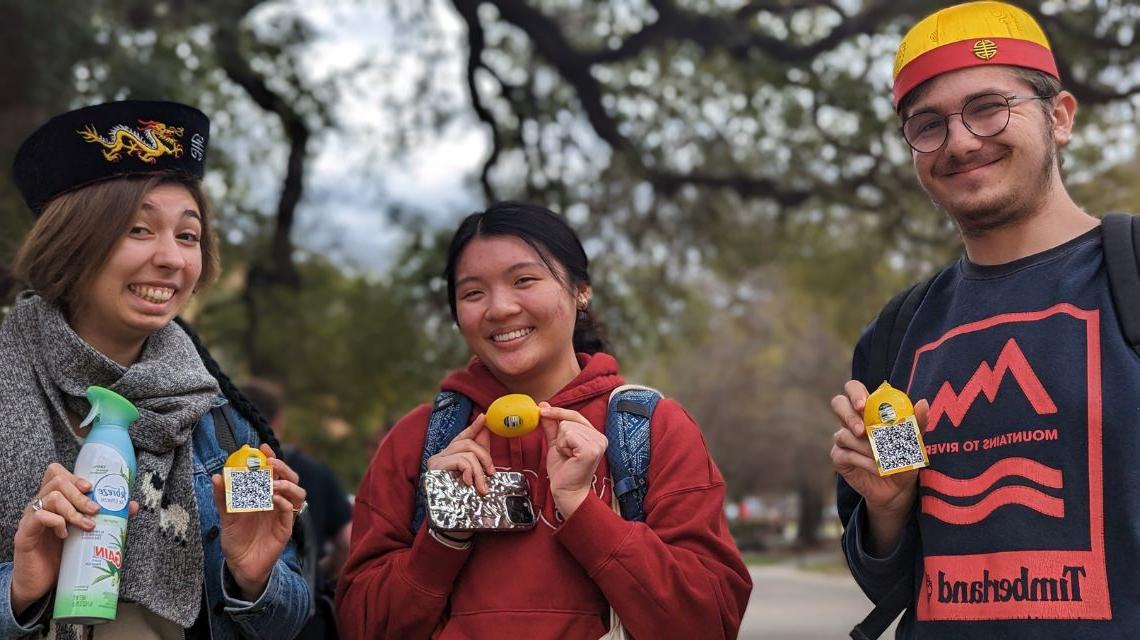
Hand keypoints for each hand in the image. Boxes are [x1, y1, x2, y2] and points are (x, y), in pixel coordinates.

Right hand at [11, 463, 137, 615]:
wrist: (40, 585)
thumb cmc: (62, 556)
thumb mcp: (84, 534)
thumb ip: (105, 518)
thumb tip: (131, 506)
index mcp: (52, 501)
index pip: (57, 473)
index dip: (74, 476)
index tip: (91, 488)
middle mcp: (40, 505)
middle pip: (57, 481)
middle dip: (81, 495)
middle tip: (96, 510)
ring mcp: (30, 518)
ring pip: (51, 497)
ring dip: (74, 509)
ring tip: (87, 525)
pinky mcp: (24, 534)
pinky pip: (39, 517)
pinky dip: (57, 522)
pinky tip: (65, 534)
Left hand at [211, 444, 305, 600]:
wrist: (239, 566)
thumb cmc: (235, 538)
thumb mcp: (225, 515)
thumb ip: (223, 497)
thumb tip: (216, 476)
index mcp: (265, 495)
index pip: (274, 471)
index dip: (271, 458)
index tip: (263, 448)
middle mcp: (277, 502)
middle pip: (291, 478)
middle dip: (282, 467)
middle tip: (270, 463)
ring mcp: (283, 515)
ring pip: (298, 493)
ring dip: (287, 484)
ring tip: (272, 484)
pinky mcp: (286, 529)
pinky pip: (292, 512)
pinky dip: (285, 502)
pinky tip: (273, 500)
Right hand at [425, 413, 493, 494]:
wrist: (447, 514)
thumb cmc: (461, 494)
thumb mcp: (474, 472)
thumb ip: (480, 453)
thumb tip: (487, 431)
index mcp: (451, 454)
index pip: (463, 436)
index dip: (474, 426)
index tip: (484, 417)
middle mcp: (442, 454)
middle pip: (469, 443)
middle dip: (485, 457)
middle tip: (491, 473)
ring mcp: (437, 460)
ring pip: (467, 453)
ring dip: (479, 470)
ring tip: (481, 486)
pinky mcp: (436, 467)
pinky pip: (461, 461)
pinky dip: (469, 471)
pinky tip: (468, 483)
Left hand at [539, 403, 606, 518]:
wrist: (566, 492)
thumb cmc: (563, 472)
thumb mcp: (556, 444)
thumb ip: (552, 426)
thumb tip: (544, 407)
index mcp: (595, 435)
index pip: (575, 415)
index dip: (558, 412)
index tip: (542, 410)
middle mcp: (600, 438)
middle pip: (569, 420)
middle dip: (560, 437)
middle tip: (566, 454)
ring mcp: (597, 443)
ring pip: (567, 427)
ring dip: (561, 443)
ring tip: (568, 457)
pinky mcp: (590, 450)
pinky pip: (568, 435)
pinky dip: (563, 446)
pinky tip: (569, 458)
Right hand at [830, 380, 926, 554]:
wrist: (898, 488)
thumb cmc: (906, 458)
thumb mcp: (915, 441)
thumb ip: (917, 422)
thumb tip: (922, 402)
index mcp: (868, 409)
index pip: (853, 389)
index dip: (855, 393)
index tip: (863, 405)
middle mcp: (852, 420)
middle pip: (838, 403)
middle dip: (848, 416)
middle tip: (862, 430)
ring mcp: (843, 438)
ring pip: (844, 434)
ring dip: (865, 447)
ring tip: (883, 458)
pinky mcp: (839, 456)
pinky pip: (844, 453)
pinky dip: (863, 461)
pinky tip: (876, 468)